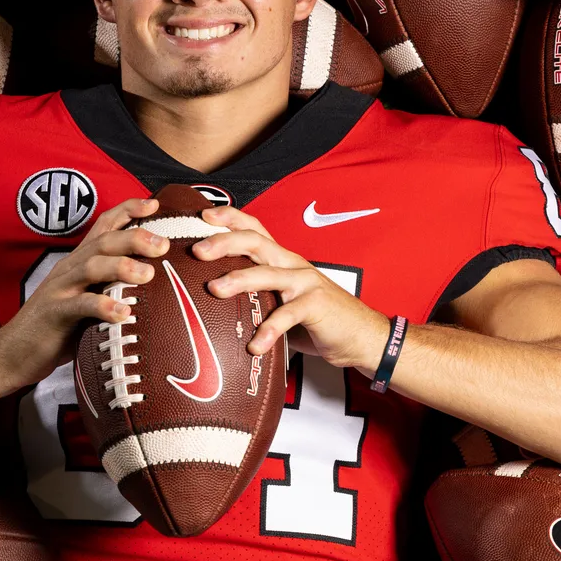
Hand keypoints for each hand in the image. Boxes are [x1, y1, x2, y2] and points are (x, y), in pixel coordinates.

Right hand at [0, 197, 167, 391]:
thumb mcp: (87, 299)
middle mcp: (70, 269)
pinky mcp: (54, 315)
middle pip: (102, 242)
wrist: (12, 353)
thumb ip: (111, 286)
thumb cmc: (57, 327)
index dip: (127, 211)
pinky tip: (123, 314)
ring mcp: (60, 290)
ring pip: (91, 267)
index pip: (103, 226)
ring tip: (148, 274)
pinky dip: (102, 307)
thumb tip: (152, 281)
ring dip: (121, 267)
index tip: (154, 205)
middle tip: (163, 244)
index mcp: (78, 262)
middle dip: (134, 237)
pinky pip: (79, 307)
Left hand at [194, 205, 389, 371]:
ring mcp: (306, 283)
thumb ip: (257, 298)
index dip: (230, 218)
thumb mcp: (283, 302)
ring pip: (268, 273)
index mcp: (283, 261)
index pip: (255, 229)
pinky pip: (288, 315)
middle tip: (197, 251)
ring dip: (239, 279)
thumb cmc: (319, 320)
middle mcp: (293, 265)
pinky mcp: (316, 305)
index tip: (203, 215)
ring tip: (215, 289)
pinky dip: (269, 330)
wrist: (363, 336)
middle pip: (256, 242)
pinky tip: (255, 345)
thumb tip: (215, 306)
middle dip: (224, 242)